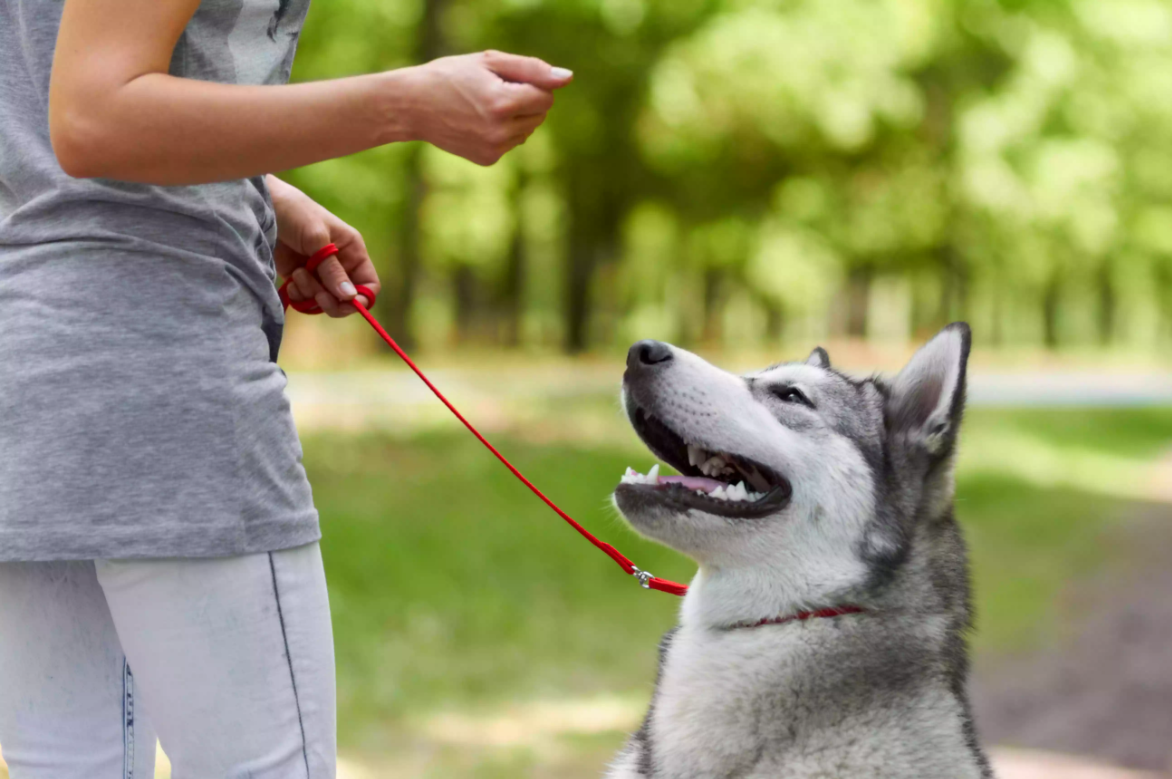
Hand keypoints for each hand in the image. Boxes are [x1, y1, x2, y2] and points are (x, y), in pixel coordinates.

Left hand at [268, 176, 380, 317]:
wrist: (263, 208)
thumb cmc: (296, 213)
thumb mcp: (316, 239)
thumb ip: (332, 270)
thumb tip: (350, 297)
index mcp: (352, 251)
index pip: (369, 284)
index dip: (361, 298)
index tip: (345, 302)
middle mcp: (340, 265)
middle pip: (347, 299)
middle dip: (333, 301)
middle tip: (318, 296)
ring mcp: (319, 273)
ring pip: (325, 301)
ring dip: (311, 293)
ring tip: (298, 274)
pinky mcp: (300, 278)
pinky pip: (306, 299)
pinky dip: (299, 295)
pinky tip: (291, 281)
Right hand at [407, 50, 572, 165]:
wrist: (413, 105)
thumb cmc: (451, 76)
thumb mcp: (490, 62)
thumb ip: (532, 69)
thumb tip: (567, 78)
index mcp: (502, 103)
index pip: (546, 97)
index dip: (531, 84)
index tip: (506, 79)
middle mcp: (500, 131)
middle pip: (540, 115)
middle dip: (526, 101)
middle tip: (492, 91)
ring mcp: (494, 149)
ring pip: (528, 130)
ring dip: (516, 117)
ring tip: (484, 106)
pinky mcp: (488, 159)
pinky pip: (512, 142)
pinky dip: (503, 132)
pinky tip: (478, 123)